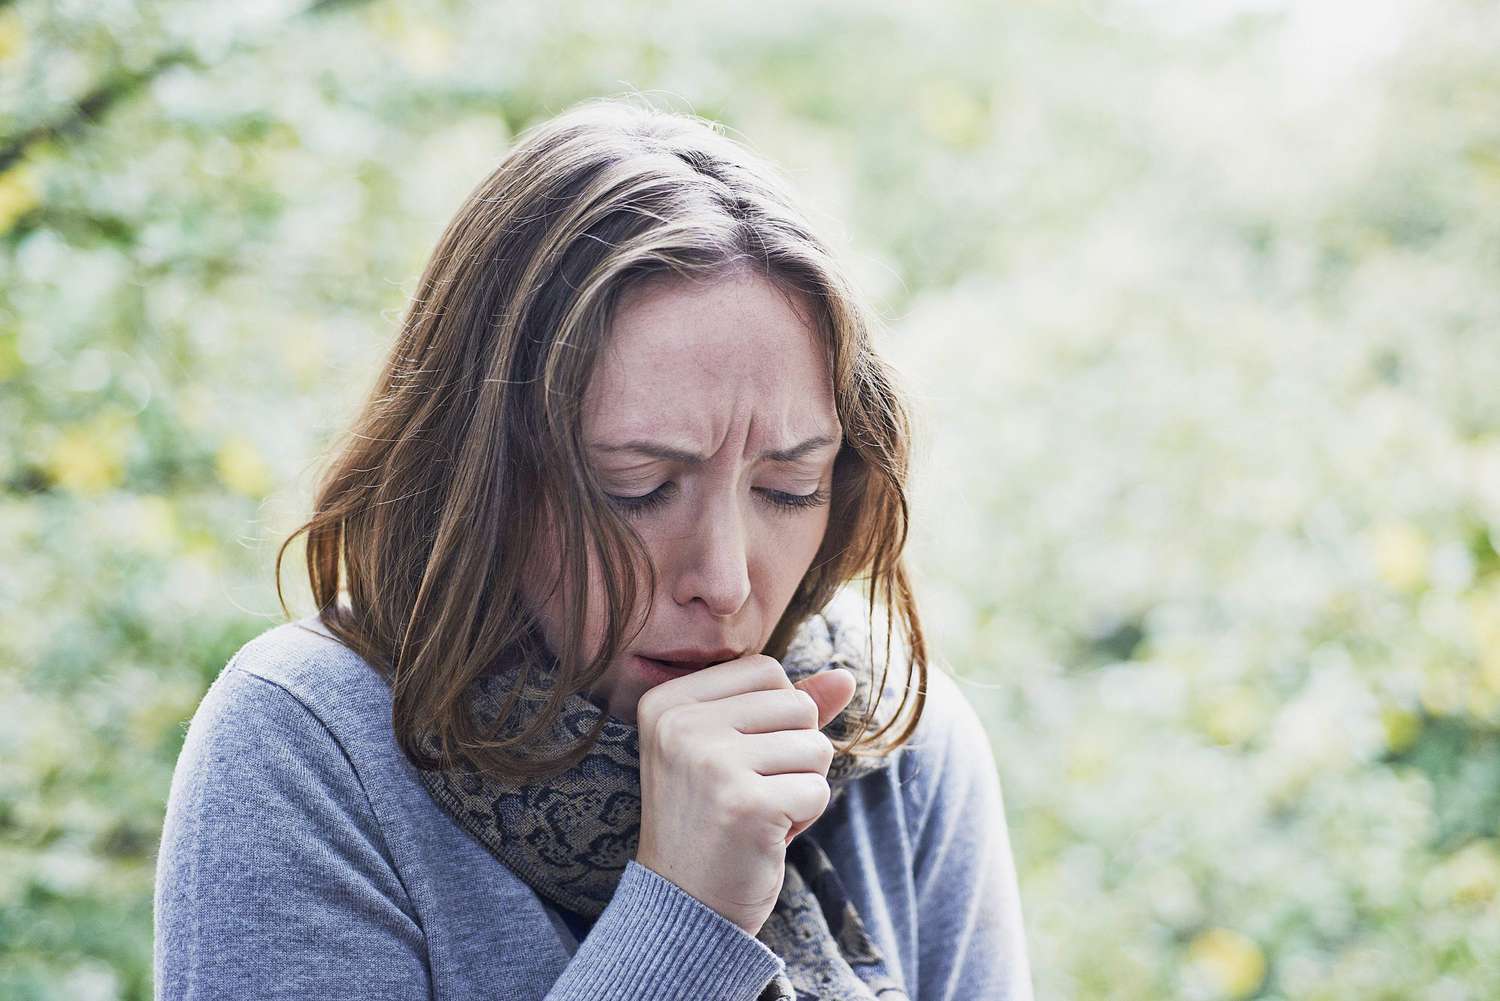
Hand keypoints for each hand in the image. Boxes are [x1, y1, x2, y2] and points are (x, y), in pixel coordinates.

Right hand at [633, 655, 856, 936]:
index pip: (766, 670)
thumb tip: (846, 676)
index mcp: (667, 701)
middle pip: (796, 705)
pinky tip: (766, 836)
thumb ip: (785, 709)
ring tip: (759, 814)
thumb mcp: (734, 751)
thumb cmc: (713, 821)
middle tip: (750, 794)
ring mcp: (711, 763)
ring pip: (815, 746)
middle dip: (794, 753)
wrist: (683, 907)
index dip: (774, 718)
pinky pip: (818, 790)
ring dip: (801, 787)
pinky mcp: (746, 805)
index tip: (736, 760)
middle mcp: (681, 725)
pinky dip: (805, 818)